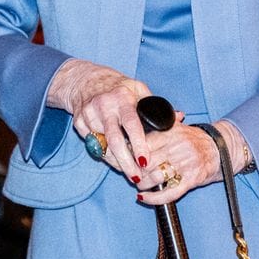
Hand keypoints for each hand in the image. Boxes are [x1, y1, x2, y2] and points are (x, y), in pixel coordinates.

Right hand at [49, 59, 151, 183]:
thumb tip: (180, 117)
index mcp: (122, 98)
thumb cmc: (119, 88)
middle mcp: (104, 106)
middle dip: (125, 162)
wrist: (87, 81)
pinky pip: (92, 145)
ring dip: (116, 162)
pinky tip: (114, 160)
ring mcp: (89, 114)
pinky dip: (104, 155)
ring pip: (102, 146)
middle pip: (114, 140)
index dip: (138, 144)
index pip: (131, 124)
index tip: (145, 161)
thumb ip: (157, 106)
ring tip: (128, 172)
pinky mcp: (78, 123)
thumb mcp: (139, 89)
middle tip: (136, 177)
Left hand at [135, 121, 224, 204]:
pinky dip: (154, 198)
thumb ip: (158, 126)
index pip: (144, 144)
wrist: (219, 148)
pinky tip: (143, 198)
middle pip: (147, 162)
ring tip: (139, 184)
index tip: (125, 159)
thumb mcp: (177, 127)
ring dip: (142, 184)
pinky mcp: (192, 180)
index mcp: (171, 133)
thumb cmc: (193, 140)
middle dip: (135, 171)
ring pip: (155, 177)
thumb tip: (133, 131)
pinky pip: (169, 193)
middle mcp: (178, 147)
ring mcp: (185, 164)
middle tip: (131, 173)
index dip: (132, 154)